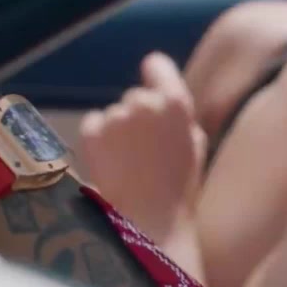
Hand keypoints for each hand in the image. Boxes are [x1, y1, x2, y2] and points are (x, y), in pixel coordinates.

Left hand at [80, 51, 207, 242]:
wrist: (149, 221)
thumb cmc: (179, 188)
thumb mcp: (194, 145)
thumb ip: (181, 116)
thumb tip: (167, 97)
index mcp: (176, 104)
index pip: (158, 65)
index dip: (155, 74)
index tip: (151, 80)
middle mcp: (145, 103)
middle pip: (136, 96)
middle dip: (138, 115)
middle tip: (143, 147)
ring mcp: (115, 117)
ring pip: (114, 114)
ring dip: (118, 131)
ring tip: (127, 163)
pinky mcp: (91, 132)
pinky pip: (93, 125)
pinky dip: (98, 140)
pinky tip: (111, 164)